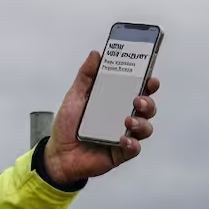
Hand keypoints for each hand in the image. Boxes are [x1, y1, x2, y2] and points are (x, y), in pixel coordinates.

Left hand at [43, 50, 159, 185]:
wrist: (58, 154)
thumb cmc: (68, 125)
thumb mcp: (75, 96)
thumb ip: (86, 76)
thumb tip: (95, 55)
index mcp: (115, 102)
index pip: (138, 90)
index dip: (148, 84)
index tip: (150, 78)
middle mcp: (123, 117)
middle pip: (147, 107)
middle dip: (148, 102)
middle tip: (138, 100)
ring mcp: (124, 135)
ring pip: (145, 127)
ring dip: (141, 122)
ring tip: (128, 120)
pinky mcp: (121, 153)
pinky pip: (134, 149)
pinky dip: (132, 144)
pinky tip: (123, 139)